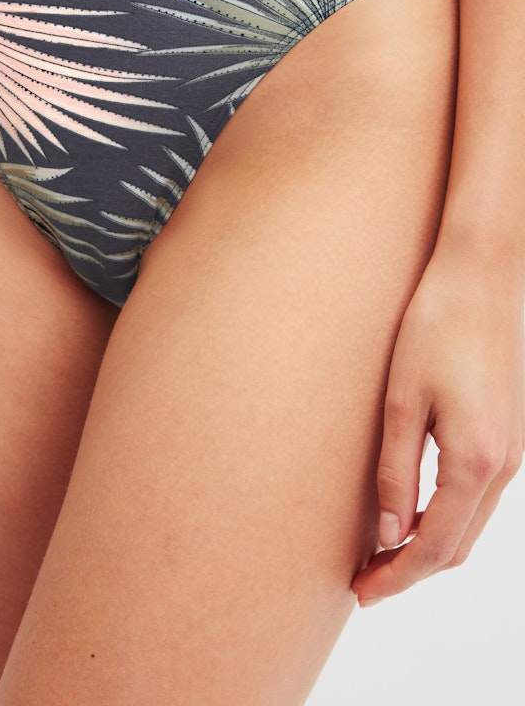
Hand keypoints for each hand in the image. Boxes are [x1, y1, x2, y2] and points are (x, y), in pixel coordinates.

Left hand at [352, 247, 523, 604]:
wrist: (482, 278)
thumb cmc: (436, 329)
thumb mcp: (402, 403)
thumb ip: (396, 474)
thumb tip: (389, 535)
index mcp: (476, 462)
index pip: (435, 547)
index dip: (397, 578)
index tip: (362, 592)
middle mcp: (504, 466)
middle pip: (458, 546)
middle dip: (411, 570)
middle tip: (363, 581)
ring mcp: (511, 452)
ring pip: (471, 525)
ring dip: (429, 547)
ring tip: (381, 554)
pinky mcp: (507, 434)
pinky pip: (478, 498)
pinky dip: (447, 518)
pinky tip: (413, 512)